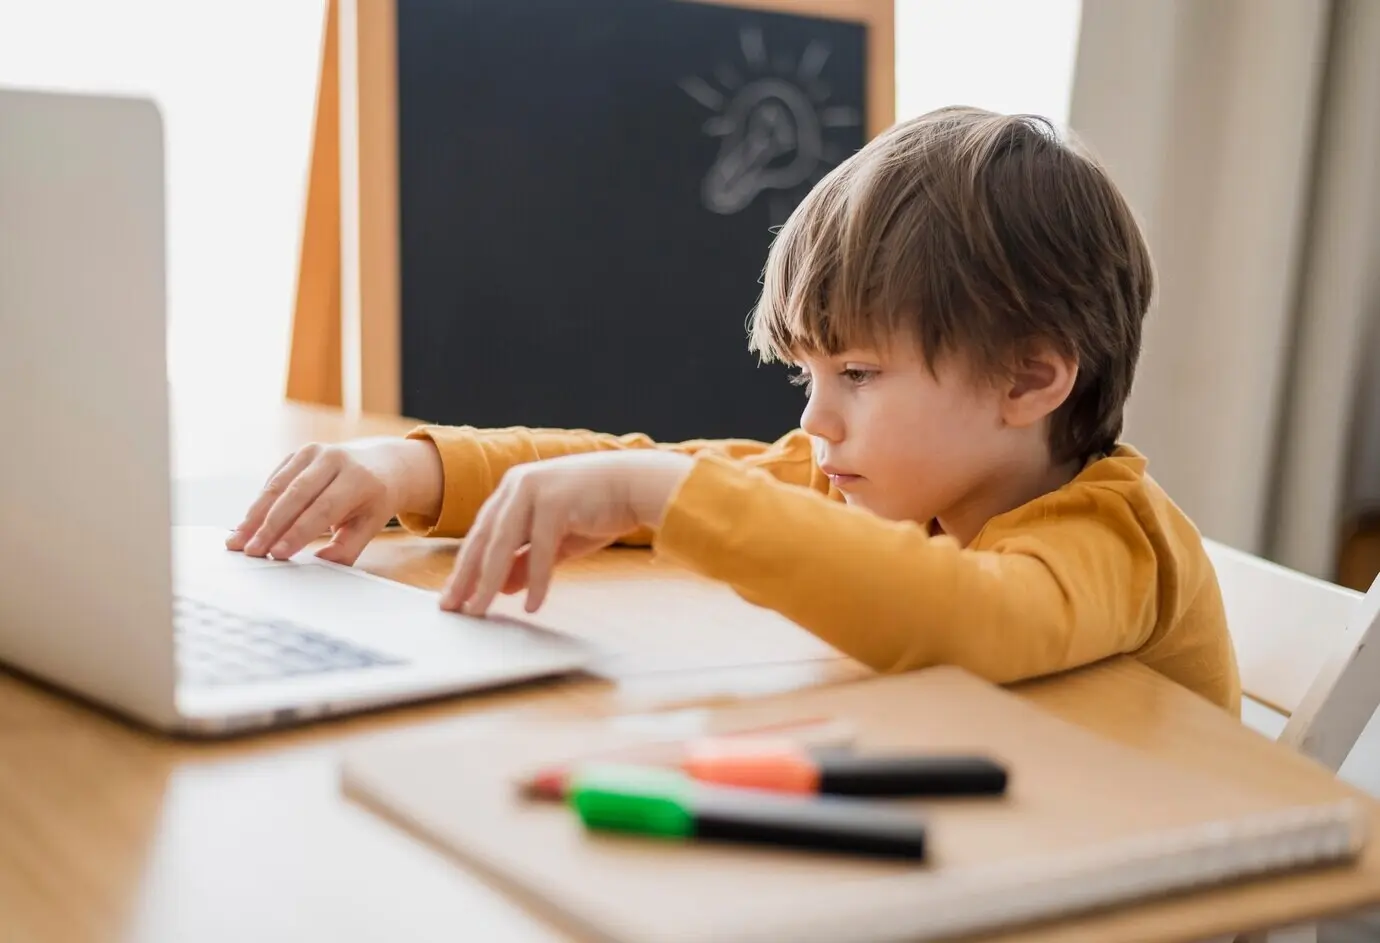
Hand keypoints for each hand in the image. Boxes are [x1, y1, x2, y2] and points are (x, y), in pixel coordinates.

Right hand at [226, 438, 442, 564]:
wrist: (380, 464)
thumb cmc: (373, 500)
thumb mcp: (370, 524)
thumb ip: (347, 547)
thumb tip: (321, 564)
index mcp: (358, 478)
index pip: (324, 508)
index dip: (298, 531)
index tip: (277, 553)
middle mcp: (335, 459)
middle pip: (296, 495)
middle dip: (270, 525)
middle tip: (252, 551)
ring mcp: (314, 452)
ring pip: (278, 485)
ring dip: (255, 515)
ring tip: (238, 540)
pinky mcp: (298, 453)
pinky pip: (274, 480)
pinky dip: (259, 503)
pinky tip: (246, 525)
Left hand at [441, 451, 692, 614]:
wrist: (638, 485)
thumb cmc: (599, 509)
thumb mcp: (558, 541)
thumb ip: (528, 560)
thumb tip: (502, 588)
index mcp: (513, 489)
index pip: (482, 533)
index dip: (465, 567)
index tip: (453, 595)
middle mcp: (517, 485)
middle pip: (484, 539)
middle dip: (466, 577)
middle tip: (453, 608)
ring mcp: (535, 490)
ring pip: (503, 545)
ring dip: (488, 582)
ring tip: (480, 612)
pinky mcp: (556, 501)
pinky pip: (540, 550)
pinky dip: (537, 581)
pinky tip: (532, 606)